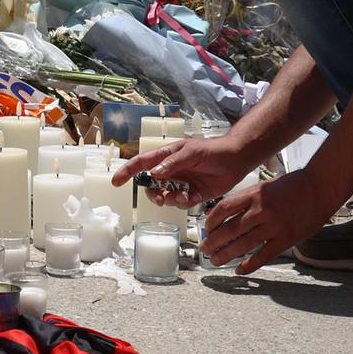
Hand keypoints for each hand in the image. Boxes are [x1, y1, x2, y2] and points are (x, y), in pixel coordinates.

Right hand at [112, 134, 255, 209]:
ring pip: (165, 195)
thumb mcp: (191, 152)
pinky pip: (180, 202)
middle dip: (152, 193)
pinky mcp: (192, 194)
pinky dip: (182, 202)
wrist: (236, 160)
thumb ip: (172, 163)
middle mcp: (171, 170)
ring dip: (169, 198)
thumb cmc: (212, 150)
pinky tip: (191, 197)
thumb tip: (154, 173)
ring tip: (182, 196)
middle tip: (160, 199)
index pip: (142, 163)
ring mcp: (181, 182)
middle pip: (152, 185)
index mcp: (166, 156)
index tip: (116, 182)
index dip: (127, 171)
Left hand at [201, 171, 337, 274]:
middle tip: (205, 249)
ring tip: (215, 260)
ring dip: (226, 254)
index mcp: (252, 194)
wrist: (319, 188)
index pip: (223, 209)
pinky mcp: (286, 239)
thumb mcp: (264, 186)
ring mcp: (273, 226)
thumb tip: (228, 215)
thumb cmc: (292, 186)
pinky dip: (249, 264)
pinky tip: (240, 269)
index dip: (210, 221)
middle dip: (213, 242)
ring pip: (243, 245)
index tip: (206, 229)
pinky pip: (263, 255)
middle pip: (229, 229)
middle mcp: (260, 210)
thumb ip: (247, 200)